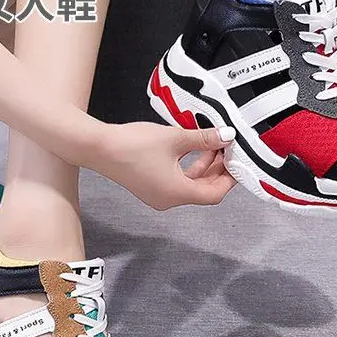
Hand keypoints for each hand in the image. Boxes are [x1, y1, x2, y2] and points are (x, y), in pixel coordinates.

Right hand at [97, 122, 236, 209]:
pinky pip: (177, 181)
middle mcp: (169, 200)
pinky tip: (193, 148)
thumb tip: (226, 136)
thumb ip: (204, 138)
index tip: (238, 161)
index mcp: (177, 193)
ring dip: (203, 167)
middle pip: (203, 191)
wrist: (98, 147)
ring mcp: (158, 195)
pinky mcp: (150, 187)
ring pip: (190, 185)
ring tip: (213, 144)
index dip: (230, 178)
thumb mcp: (175, 138)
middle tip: (228, 149)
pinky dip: (188, 168)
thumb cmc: (133, 145)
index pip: (214, 194)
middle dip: (218, 170)